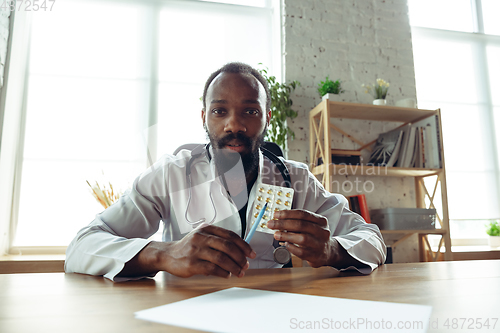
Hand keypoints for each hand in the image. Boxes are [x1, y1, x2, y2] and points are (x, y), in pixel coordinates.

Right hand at [120, 225, 255, 278]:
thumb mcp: (202, 236)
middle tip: (246, 265)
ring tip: (239, 272)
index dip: (243, 245)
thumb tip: (241, 250)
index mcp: (207, 229)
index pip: (230, 235)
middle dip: (240, 257)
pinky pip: (212, 269)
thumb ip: (219, 240)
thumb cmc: (189, 247)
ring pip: (221, 259)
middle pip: (228, 246)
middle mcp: (201, 237)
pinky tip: (227, 275)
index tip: (251, 254)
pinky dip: (223, 273)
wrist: (168, 254)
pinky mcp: (192, 264)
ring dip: (234, 267)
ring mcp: (196, 250)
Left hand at [267, 209, 364, 269]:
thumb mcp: (311, 225)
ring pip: (302, 238)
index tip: (276, 214)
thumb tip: (278, 219)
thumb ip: (298, 221)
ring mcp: (320, 244)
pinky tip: (286, 244)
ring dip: (286, 235)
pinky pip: (300, 252)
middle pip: (301, 225)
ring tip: (276, 234)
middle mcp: (322, 232)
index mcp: (321, 221)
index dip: (287, 214)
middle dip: (283, 224)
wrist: (328, 252)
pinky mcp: (315, 256)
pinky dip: (291, 247)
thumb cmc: (315, 236)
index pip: (303, 214)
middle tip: (271, 224)